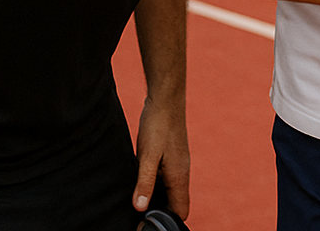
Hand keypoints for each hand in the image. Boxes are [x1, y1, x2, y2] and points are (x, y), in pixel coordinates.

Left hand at [132, 93, 189, 216]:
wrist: (166, 100)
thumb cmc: (158, 126)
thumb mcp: (147, 157)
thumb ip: (145, 183)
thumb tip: (140, 208)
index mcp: (179, 177)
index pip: (181, 211)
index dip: (166, 221)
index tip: (147, 223)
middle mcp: (182, 173)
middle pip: (176, 204)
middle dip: (161, 212)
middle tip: (139, 216)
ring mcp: (178, 165)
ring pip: (170, 192)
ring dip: (157, 199)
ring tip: (138, 200)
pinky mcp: (171, 158)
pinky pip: (166, 180)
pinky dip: (156, 186)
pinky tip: (141, 182)